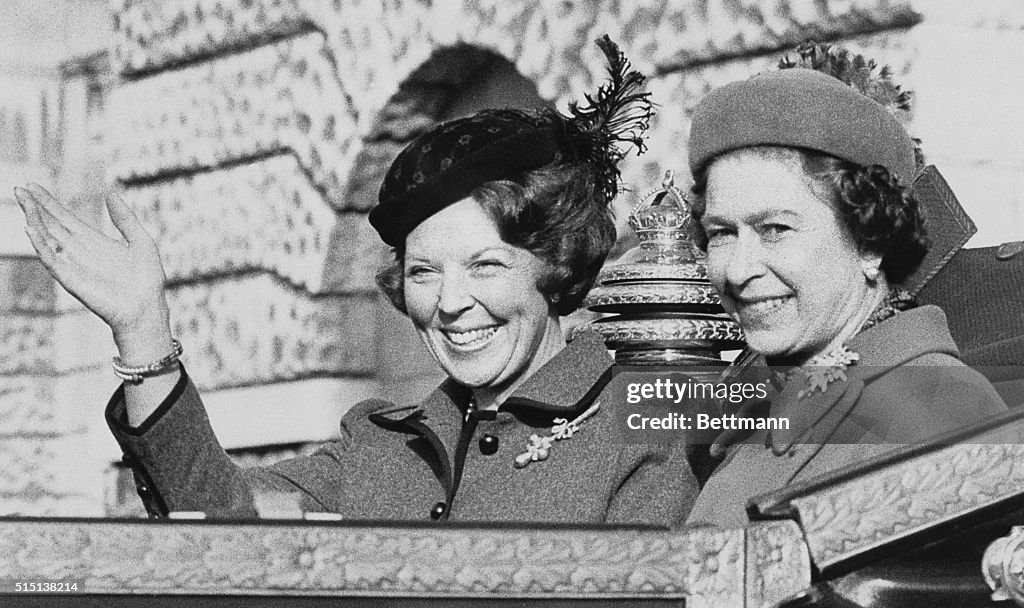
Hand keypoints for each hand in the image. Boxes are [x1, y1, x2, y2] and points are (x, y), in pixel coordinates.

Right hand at [14, 184, 170, 341]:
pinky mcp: (71, 279)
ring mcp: (73, 265)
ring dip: (34, 221)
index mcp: (94, 241)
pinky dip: (40, 245)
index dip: (49, 203)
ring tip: (24, 203)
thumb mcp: (140, 240)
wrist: (147, 308)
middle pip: (50, 225)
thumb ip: (124, 217)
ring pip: (47, 239)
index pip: (64, 218)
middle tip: (18, 188)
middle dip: (34, 208)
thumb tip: (110, 191)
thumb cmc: (146, 279)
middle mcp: (79, 251)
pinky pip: (51, 260)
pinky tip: (31, 229)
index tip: (33, 186)